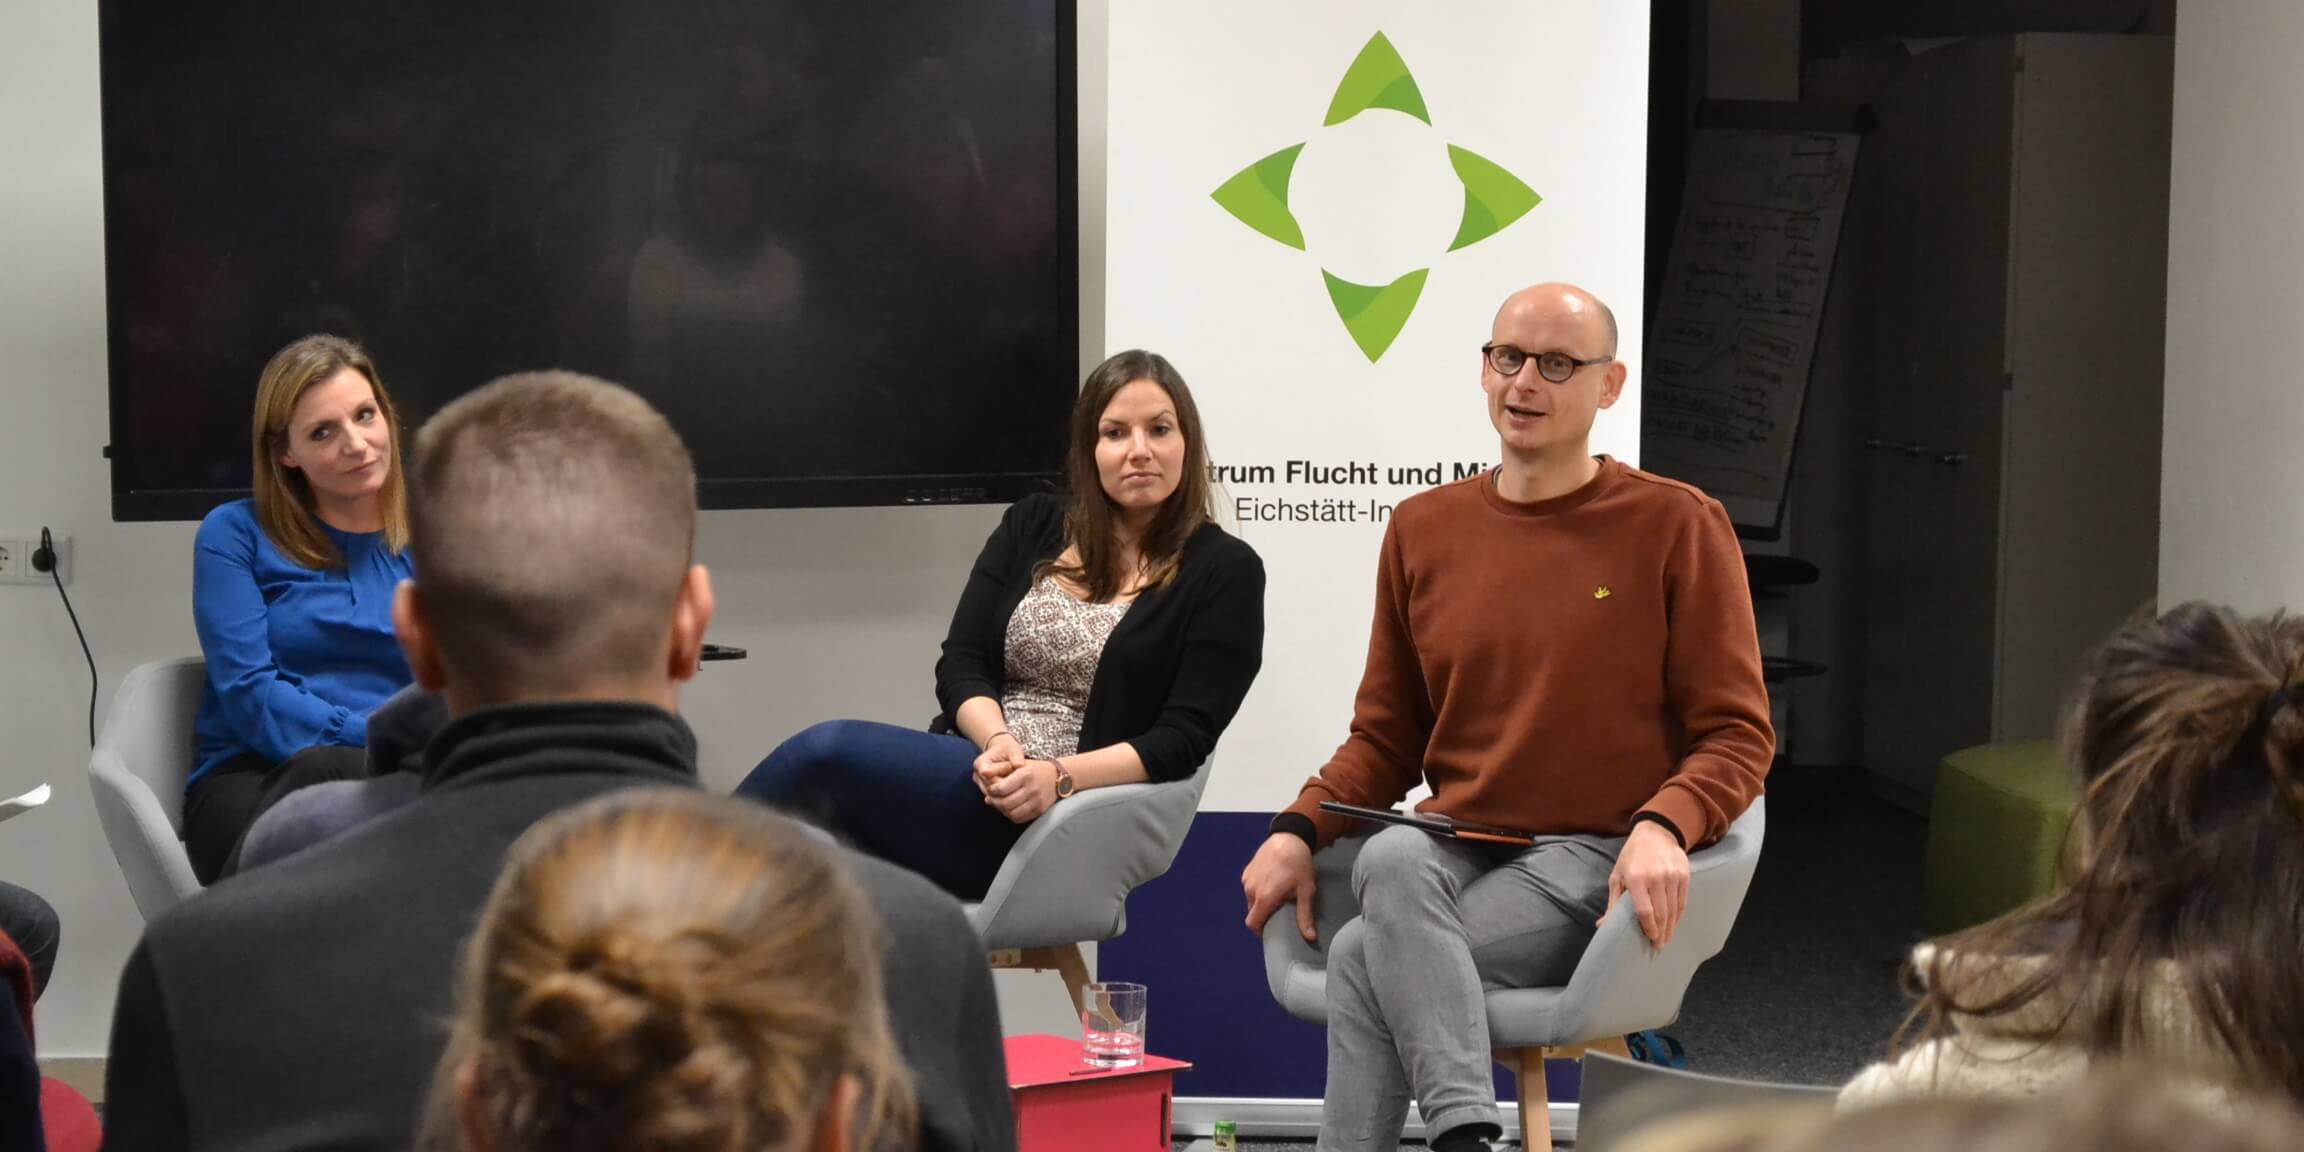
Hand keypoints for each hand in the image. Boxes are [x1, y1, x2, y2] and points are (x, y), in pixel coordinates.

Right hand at [972, 735, 1026, 793]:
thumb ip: (1016, 756)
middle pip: (991, 789)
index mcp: (980, 764)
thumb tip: (1020, 765)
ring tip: (1018, 787)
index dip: (1004, 777)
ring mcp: (980, 785)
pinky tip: (1015, 793)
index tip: (1013, 770)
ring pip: (993, 797)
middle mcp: (977, 776)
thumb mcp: (1013, 749)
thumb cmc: (1008, 750)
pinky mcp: (985, 792)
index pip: (990, 777)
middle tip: (1019, 782)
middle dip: (1006, 787)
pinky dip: (1004, 797)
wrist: (1002, 754)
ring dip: (1006, 794)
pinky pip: (994, 800)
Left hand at [983, 759, 1057, 823]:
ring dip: (1002, 810)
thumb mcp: (1018, 764)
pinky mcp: (1039, 810)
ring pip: (1011, 813)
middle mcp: (1031, 788)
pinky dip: (1011, 815)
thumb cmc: (1034, 769)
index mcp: (1025, 774)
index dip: (991, 790)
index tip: (990, 789)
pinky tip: (1009, 809)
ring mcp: (1036, 801)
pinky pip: (1019, 818)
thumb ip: (1000, 770)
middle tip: (992, 798)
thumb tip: (984, 780)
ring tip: (1000, 804)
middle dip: (995, 802)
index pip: (1001, 788)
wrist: (1057, 777)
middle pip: (1004, 803)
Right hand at [1241, 833, 1316, 942]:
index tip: (1271, 930)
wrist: (1289, 837)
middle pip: (1252, 913)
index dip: (1260, 931)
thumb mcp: (1306, 891)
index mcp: (1264, 898)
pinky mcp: (1247, 871)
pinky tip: (1270, 884)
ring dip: (1259, 903)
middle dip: (1262, 917)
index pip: (1252, 924)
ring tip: (1276, 897)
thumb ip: (1304, 916)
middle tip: (1278, 913)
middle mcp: (1251, 890)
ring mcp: (1247, 880)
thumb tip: (1311, 938)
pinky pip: (1249, 888)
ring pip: (1250, 900)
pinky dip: (1257, 891)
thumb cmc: (1299, 865)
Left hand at [1600, 821, 1690, 947]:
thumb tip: (1602, 926)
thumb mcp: (1617, 876)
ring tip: (1666, 938)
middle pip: (1661, 914)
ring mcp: (1672, 876)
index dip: (1649, 929)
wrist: (1655, 833)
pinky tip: (1674, 923)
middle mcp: (1656, 878)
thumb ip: (1613, 902)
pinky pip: (1683, 901)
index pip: (1645, 911)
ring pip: (1674, 909)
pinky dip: (1679, 915)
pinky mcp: (1684, 875)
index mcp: (1636, 879)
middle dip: (1661, 933)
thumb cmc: (1632, 857)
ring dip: (1671, 927)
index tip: (1650, 940)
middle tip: (1659, 946)